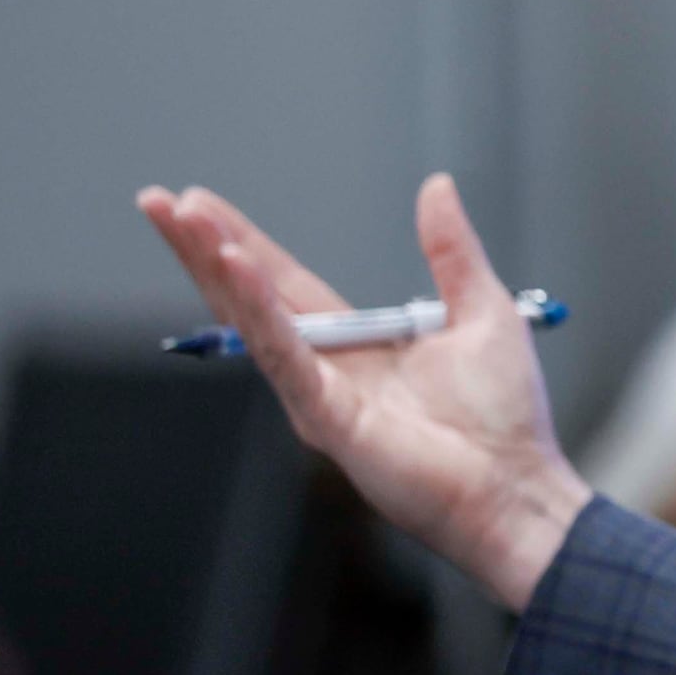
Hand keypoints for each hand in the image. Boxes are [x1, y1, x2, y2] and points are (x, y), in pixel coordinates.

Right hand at [137, 175, 592, 611]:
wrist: (517, 488)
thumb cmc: (504, 416)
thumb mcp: (482, 309)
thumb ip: (452, 249)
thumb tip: (437, 186)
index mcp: (357, 343)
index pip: (285, 283)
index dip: (243, 242)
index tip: (198, 201)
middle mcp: (326, 368)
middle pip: (251, 295)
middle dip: (203, 247)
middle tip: (158, 200)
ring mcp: (319, 394)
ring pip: (253, 319)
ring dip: (215, 267)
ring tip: (180, 220)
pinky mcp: (327, 418)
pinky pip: (285, 356)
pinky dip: (260, 311)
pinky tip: (235, 269)